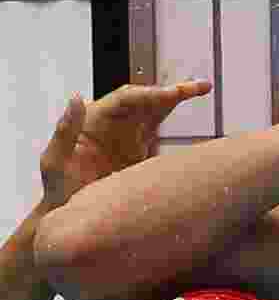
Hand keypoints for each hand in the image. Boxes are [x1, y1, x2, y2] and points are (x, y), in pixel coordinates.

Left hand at [39, 81, 211, 208]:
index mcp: (92, 119)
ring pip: (153, 108)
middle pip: (144, 98)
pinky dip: (172, 114)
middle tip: (199, 87)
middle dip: (171, 90)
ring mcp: (126, 134)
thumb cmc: (57, 189)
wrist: (71, 212)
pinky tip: (187, 107)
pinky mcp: (137, 148)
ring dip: (175, 97)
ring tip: (202, 88)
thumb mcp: (55, 161)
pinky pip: (157, 126)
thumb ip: (65, 130)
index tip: (172, 95)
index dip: (150, 93)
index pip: (126, 98)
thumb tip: (78, 98)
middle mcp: (111, 122)